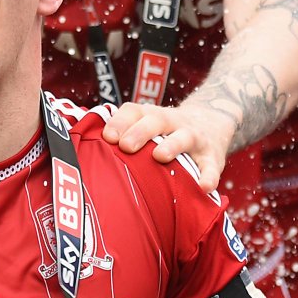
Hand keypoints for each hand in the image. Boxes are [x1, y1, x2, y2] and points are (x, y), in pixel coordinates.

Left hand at [101, 101, 235, 191]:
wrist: (212, 122)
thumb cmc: (164, 132)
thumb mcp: (146, 126)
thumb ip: (122, 137)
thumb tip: (84, 155)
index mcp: (151, 115)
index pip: (133, 110)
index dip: (119, 121)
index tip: (107, 137)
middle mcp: (173, 122)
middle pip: (155, 120)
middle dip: (140, 132)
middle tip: (125, 146)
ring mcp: (195, 137)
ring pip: (184, 137)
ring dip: (172, 145)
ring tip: (159, 156)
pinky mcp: (213, 156)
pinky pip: (211, 167)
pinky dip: (208, 176)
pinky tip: (202, 186)